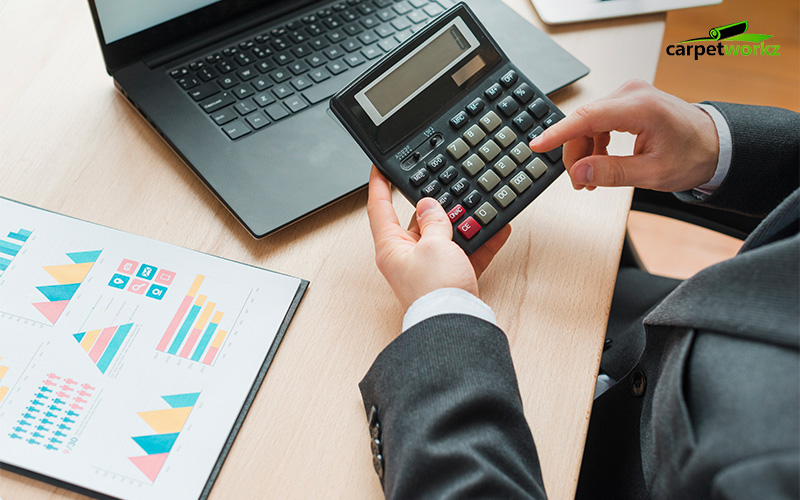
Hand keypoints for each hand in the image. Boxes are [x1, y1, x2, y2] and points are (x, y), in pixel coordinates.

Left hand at [367, 166, 511, 309]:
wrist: (455, 326)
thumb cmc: (435, 291)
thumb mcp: (434, 245)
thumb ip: (434, 221)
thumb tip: (429, 206)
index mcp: (391, 247)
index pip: (379, 208)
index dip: (379, 185)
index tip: (380, 168)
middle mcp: (407, 257)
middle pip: (417, 221)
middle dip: (435, 205)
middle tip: (448, 187)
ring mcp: (429, 268)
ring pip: (445, 236)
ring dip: (463, 223)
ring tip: (477, 208)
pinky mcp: (450, 278)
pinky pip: (466, 253)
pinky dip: (481, 241)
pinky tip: (497, 229)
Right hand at [530, 79, 719, 192]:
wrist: (714, 144)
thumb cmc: (692, 155)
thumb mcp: (652, 173)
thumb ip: (612, 173)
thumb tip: (579, 173)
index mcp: (642, 107)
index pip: (588, 117)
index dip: (558, 133)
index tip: (537, 145)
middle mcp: (632, 94)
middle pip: (584, 122)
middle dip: (575, 154)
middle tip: (579, 183)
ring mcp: (628, 95)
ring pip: (587, 123)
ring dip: (583, 151)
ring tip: (589, 179)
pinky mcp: (626, 102)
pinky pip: (597, 121)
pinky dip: (592, 143)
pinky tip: (597, 163)